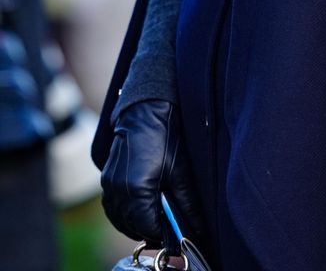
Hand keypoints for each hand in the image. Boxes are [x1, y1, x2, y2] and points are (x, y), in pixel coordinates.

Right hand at [100, 100, 201, 251]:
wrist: (146, 111)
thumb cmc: (165, 137)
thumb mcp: (181, 171)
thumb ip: (188, 204)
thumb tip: (197, 228)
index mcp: (137, 189)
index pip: (147, 226)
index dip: (161, 235)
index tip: (172, 237)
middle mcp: (118, 189)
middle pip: (131, 225)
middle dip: (148, 232)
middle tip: (165, 233)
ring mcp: (109, 184)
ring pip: (119, 218)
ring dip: (134, 225)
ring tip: (152, 224)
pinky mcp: (106, 177)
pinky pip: (111, 206)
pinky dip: (122, 214)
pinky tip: (136, 211)